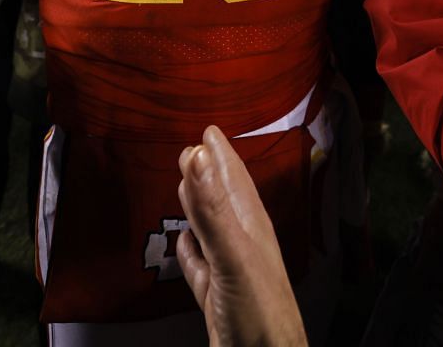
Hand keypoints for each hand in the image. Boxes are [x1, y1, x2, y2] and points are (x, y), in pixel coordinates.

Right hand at [174, 125, 306, 346]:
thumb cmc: (259, 312)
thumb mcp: (234, 254)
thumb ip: (213, 208)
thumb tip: (196, 153)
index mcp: (250, 227)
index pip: (232, 180)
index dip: (220, 155)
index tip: (208, 130)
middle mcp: (242, 244)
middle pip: (222, 200)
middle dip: (207, 174)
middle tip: (192, 150)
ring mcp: (230, 272)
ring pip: (211, 230)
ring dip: (198, 208)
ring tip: (185, 186)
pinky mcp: (216, 298)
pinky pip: (200, 266)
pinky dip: (188, 251)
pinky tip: (183, 243)